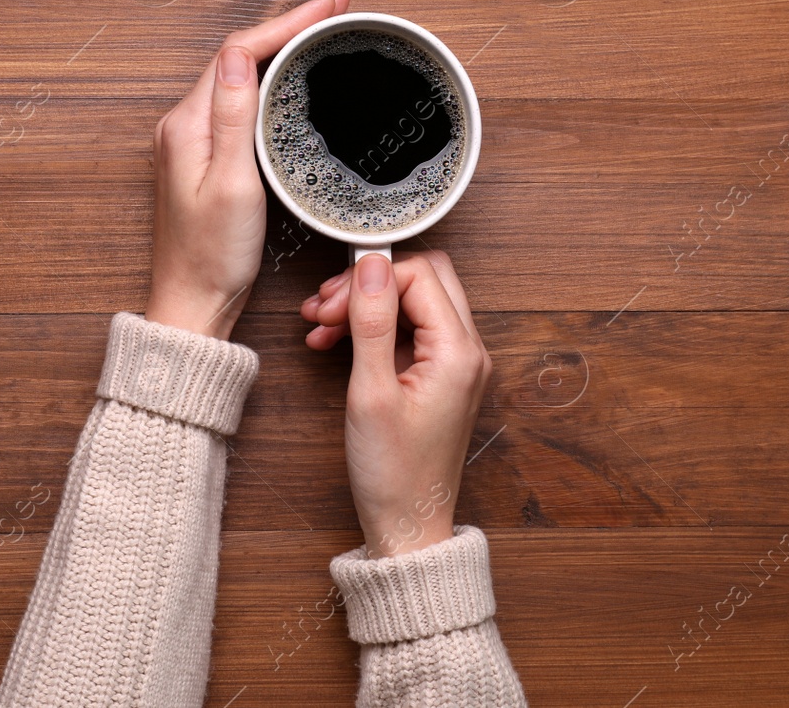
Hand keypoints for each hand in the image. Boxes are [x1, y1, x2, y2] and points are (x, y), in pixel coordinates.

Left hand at [144, 0, 350, 339]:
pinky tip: (295, 78)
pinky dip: (273, 80)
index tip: (329, 6)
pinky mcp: (208, 156)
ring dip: (282, 48)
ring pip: (243, 76)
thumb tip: (239, 55)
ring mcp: (196, 140)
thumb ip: (234, 117)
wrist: (194, 304)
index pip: (240, 51)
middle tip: (336, 9)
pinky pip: (242, 102)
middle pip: (241, 56)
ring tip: (323, 30)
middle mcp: (186, 125)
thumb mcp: (230, 185)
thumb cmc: (213, 257)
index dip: (287, 22)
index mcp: (188, 125)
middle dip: (289, 26)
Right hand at [300, 250, 491, 556]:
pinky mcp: (441, 376)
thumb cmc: (392, 472)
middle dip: (369, 285)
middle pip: (423, 279)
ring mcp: (457, 363)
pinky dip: (374, 329)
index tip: (331, 304)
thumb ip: (373, 323)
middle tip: (325, 307)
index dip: (370, 281)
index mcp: (458, 352)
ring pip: (414, 303)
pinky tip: (335, 342)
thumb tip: (371, 264)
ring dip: (366, 306)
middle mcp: (468, 351)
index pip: (418, 275)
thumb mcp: (371, 392)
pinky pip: (410, 331)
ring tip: (320, 325)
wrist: (407, 525)